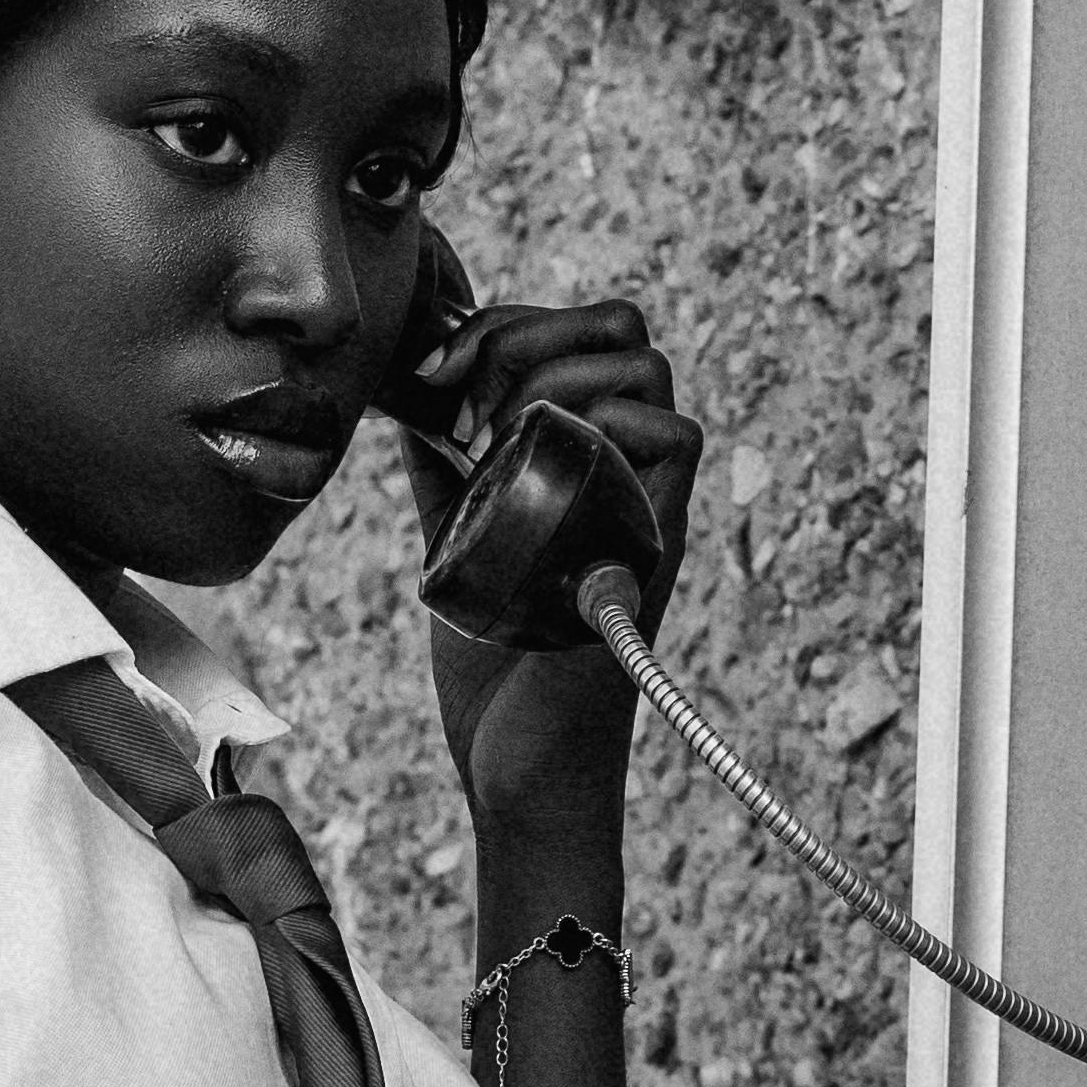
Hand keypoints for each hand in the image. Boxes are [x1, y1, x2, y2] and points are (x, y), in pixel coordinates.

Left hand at [393, 284, 700, 842]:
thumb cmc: (499, 663)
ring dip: (553, 374)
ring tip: (489, 433)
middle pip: (623, 329)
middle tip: (461, 398)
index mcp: (587, 454)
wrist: (517, 762)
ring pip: (645, 370)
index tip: (438, 373)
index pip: (582, 333)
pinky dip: (604, 424)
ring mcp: (645, 502)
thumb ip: (446, 470)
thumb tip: (409, 398)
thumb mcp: (459, 538)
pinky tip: (531, 462)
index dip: (512, 323)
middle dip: (527, 332)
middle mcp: (626, 468)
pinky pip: (677, 441)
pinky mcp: (653, 544)